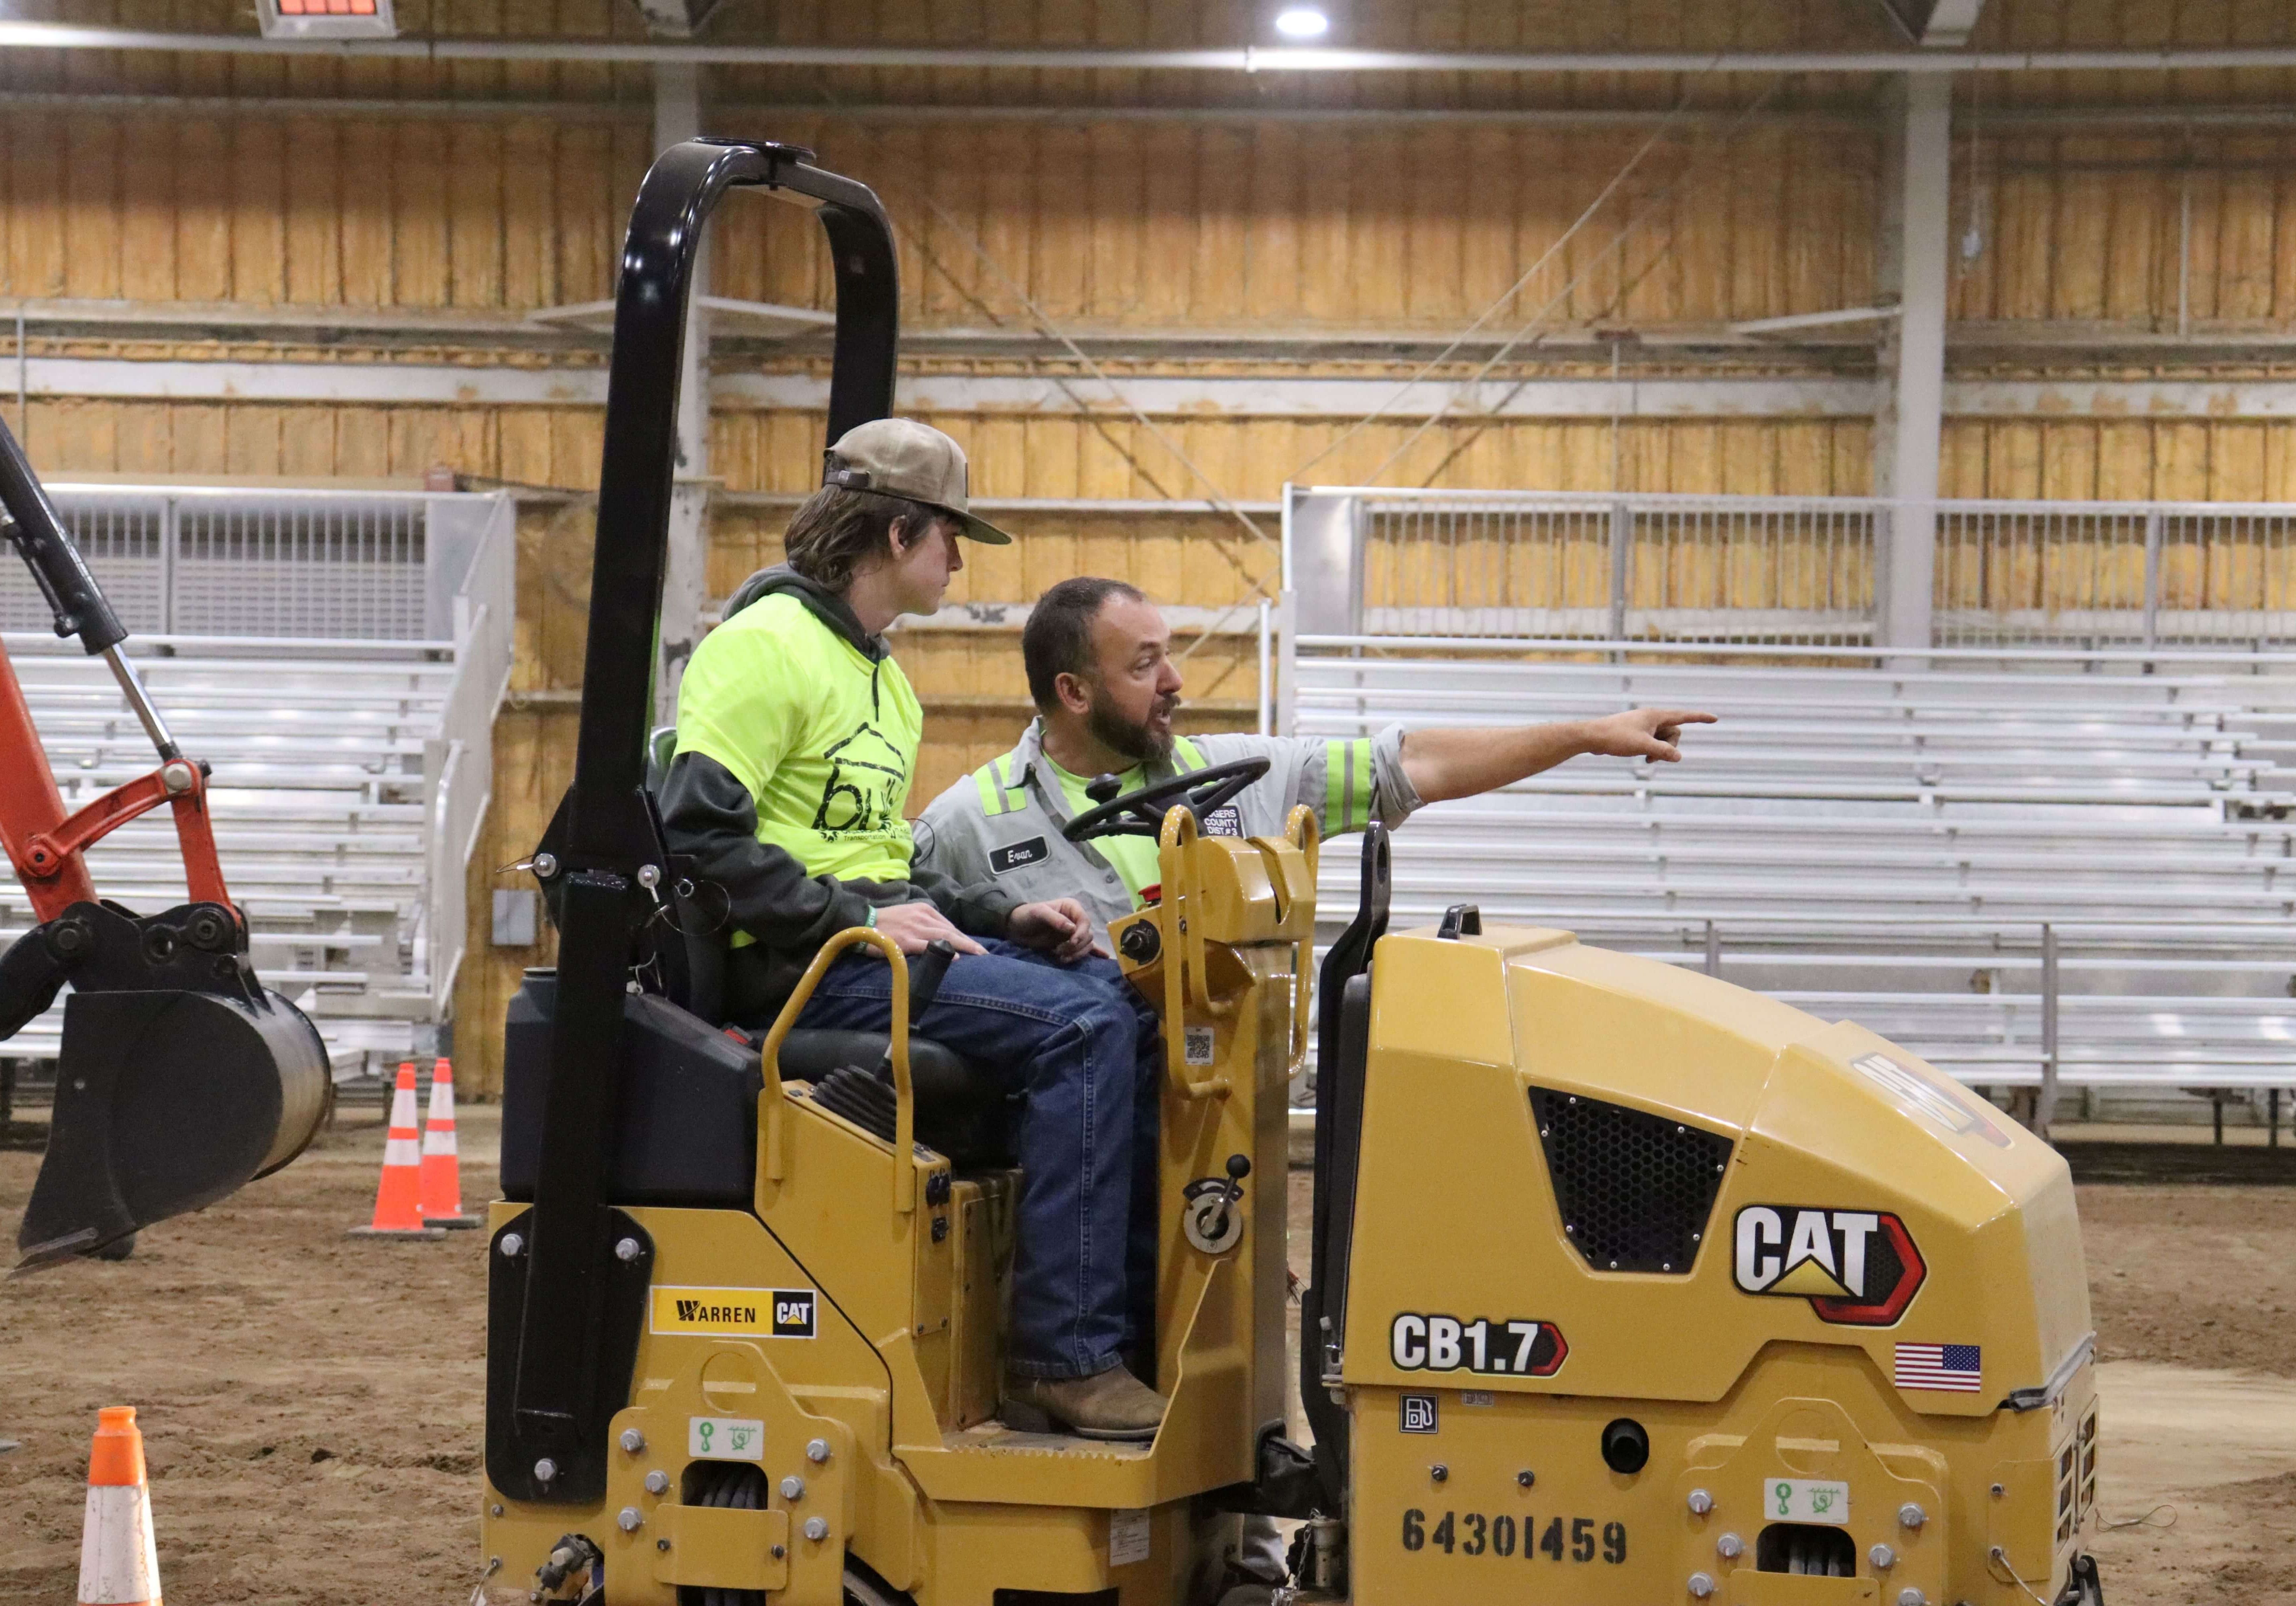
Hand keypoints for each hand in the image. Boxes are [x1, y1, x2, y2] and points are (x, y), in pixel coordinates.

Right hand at [871, 901, 985, 956]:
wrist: (860, 921)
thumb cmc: (885, 922)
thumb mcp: (908, 915)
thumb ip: (924, 923)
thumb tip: (942, 936)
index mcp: (923, 910)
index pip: (949, 925)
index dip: (963, 937)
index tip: (976, 947)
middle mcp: (922, 917)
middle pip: (951, 931)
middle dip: (969, 942)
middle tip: (985, 953)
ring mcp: (914, 929)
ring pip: (944, 937)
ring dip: (964, 946)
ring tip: (978, 955)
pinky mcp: (905, 941)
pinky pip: (927, 946)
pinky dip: (942, 951)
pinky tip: (955, 958)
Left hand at [1009, 898, 1096, 963]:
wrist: (1016, 927)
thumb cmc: (1027, 915)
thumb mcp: (1039, 913)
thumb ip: (1055, 919)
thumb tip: (1072, 929)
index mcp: (1071, 908)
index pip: (1085, 921)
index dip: (1081, 933)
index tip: (1071, 942)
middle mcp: (1075, 920)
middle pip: (1087, 935)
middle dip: (1075, 946)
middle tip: (1059, 951)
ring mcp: (1073, 933)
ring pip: (1086, 945)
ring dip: (1076, 954)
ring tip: (1061, 958)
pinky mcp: (1070, 944)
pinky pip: (1085, 948)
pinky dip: (1094, 952)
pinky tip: (1104, 957)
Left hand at [1581, 707, 1716, 762]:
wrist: (1592, 737)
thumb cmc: (1616, 738)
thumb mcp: (1643, 746)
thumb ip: (1662, 752)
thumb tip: (1678, 757)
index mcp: (1655, 715)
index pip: (1683, 716)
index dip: (1700, 718)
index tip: (1715, 718)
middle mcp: (1652, 718)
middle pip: (1674, 733)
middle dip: (1670, 746)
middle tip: (1654, 755)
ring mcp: (1644, 726)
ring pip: (1664, 739)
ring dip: (1660, 751)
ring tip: (1646, 758)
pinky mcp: (1638, 733)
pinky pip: (1654, 742)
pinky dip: (1652, 751)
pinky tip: (1643, 758)